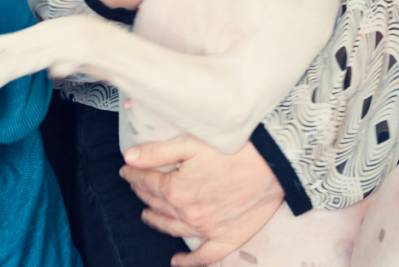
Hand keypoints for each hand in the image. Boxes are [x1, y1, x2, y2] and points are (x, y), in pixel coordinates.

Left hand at [119, 134, 283, 265]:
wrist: (273, 164)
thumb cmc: (233, 148)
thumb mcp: (190, 142)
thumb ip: (157, 152)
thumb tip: (129, 157)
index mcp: (177, 190)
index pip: (147, 182)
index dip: (133, 174)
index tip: (125, 169)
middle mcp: (189, 214)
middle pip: (158, 205)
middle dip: (143, 193)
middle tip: (137, 186)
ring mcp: (208, 230)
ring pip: (174, 229)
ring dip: (157, 221)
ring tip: (147, 215)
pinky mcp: (227, 239)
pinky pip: (205, 257)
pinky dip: (189, 262)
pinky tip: (177, 262)